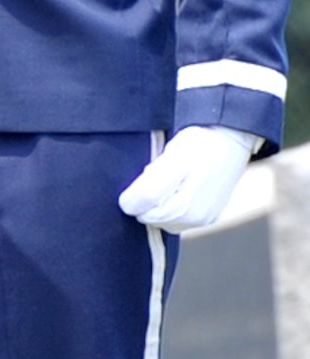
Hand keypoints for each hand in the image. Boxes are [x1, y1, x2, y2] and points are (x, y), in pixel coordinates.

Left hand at [117, 125, 258, 232]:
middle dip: (149, 196)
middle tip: (164, 172)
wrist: (231, 138)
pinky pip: (178, 217)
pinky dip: (173, 203)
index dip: (136, 190)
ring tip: (174, 178)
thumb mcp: (170, 161)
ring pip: (162, 218)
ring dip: (160, 201)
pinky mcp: (208, 217)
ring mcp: (203, 219)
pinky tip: (182, 185)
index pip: (137, 209)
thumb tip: (127, 207)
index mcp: (183, 207)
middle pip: (148, 216)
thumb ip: (148, 188)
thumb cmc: (200, 145)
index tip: (151, 171)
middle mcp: (194, 219)